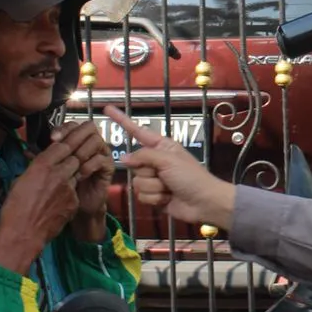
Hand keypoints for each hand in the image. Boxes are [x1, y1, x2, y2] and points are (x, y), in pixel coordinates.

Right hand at [0, 138, 80, 274]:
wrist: (22, 235)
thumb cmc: (14, 209)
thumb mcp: (19, 181)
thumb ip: (33, 168)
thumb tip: (37, 162)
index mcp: (42, 165)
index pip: (62, 145)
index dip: (65, 143)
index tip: (66, 142)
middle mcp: (58, 173)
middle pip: (75, 156)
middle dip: (73, 156)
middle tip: (70, 158)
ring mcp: (68, 188)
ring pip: (77, 173)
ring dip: (71, 174)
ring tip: (61, 180)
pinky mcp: (74, 202)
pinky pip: (75, 191)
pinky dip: (70, 191)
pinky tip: (59, 199)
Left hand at [53, 119, 115, 241]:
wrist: (80, 208)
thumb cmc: (64, 189)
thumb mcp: (50, 173)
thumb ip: (42, 160)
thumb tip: (25, 152)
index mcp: (76, 143)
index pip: (72, 126)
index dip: (63, 129)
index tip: (52, 138)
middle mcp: (89, 145)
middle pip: (88, 127)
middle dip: (75, 135)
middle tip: (63, 146)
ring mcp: (100, 155)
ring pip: (96, 140)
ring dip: (83, 150)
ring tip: (73, 162)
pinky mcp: (107, 168)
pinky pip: (101, 159)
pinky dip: (90, 164)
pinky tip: (80, 173)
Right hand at [105, 107, 236, 230]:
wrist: (204, 202)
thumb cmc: (191, 176)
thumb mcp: (168, 160)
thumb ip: (144, 156)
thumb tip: (123, 159)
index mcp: (161, 146)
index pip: (136, 131)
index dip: (121, 120)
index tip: (107, 109)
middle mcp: (155, 161)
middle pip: (134, 164)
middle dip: (149, 172)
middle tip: (166, 176)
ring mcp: (153, 179)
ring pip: (137, 182)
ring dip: (154, 188)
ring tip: (169, 189)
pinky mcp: (153, 196)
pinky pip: (141, 196)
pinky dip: (155, 199)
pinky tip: (168, 198)